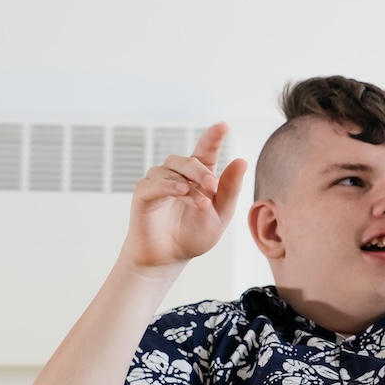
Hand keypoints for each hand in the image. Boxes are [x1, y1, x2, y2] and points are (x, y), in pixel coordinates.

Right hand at [122, 123, 247, 272]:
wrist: (170, 258)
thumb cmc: (194, 235)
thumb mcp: (221, 214)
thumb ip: (230, 189)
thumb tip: (241, 160)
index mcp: (199, 177)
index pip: (205, 151)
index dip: (213, 137)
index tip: (223, 126)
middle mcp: (178, 175)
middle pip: (188, 160)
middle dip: (201, 171)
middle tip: (213, 186)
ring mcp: (159, 182)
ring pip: (172, 171)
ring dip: (188, 184)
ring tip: (202, 203)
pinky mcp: (143, 194)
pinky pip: (154, 183)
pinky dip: (168, 186)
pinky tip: (181, 192)